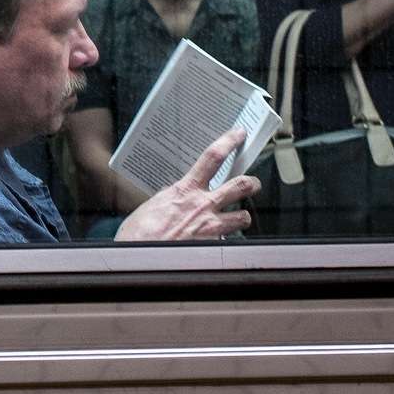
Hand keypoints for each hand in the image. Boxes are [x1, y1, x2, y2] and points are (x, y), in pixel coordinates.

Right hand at [113, 128, 260, 241]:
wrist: (140, 258)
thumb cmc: (140, 234)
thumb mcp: (154, 205)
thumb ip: (172, 196)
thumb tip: (179, 193)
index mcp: (186, 191)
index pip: (212, 157)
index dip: (228, 141)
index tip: (237, 135)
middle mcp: (203, 206)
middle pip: (241, 185)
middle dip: (252, 183)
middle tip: (253, 183)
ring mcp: (212, 228)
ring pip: (244, 216)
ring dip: (242, 217)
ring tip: (238, 218)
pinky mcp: (214, 247)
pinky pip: (229, 240)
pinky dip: (225, 240)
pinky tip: (216, 241)